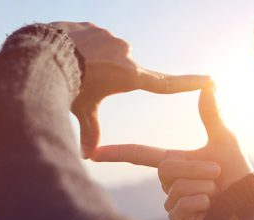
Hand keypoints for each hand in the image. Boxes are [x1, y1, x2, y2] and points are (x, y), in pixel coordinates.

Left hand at [51, 22, 212, 157]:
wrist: (44, 54)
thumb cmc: (68, 85)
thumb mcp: (82, 109)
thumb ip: (89, 130)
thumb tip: (86, 157)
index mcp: (129, 76)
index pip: (165, 83)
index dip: (188, 83)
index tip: (209, 79)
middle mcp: (126, 54)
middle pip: (120, 71)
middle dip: (104, 77)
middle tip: (85, 80)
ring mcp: (112, 39)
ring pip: (106, 54)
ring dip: (93, 62)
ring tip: (74, 66)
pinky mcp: (97, 29)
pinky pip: (93, 40)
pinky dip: (83, 48)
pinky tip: (69, 52)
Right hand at [91, 87, 253, 219]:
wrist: (246, 200)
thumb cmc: (235, 170)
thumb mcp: (223, 140)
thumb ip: (211, 114)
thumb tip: (210, 84)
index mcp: (173, 160)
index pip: (139, 155)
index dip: (117, 153)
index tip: (94, 153)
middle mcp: (168, 180)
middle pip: (166, 170)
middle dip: (197, 170)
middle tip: (216, 174)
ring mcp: (171, 201)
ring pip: (177, 189)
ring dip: (204, 187)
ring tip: (214, 190)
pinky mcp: (177, 218)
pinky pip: (182, 208)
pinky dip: (202, 204)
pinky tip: (209, 206)